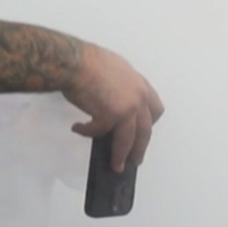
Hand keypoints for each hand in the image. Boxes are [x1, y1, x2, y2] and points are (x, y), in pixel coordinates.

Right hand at [62, 43, 164, 173]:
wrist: (72, 61)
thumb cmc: (86, 60)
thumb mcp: (114, 68)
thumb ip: (121, 85)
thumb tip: (115, 98)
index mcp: (140, 85)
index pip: (155, 109)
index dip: (149, 123)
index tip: (143, 132)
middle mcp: (138, 98)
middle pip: (145, 130)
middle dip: (140, 147)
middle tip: (136, 159)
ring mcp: (127, 108)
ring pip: (128, 140)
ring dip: (121, 155)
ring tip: (116, 166)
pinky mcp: (110, 117)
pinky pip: (99, 132)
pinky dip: (87, 132)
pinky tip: (78, 129)